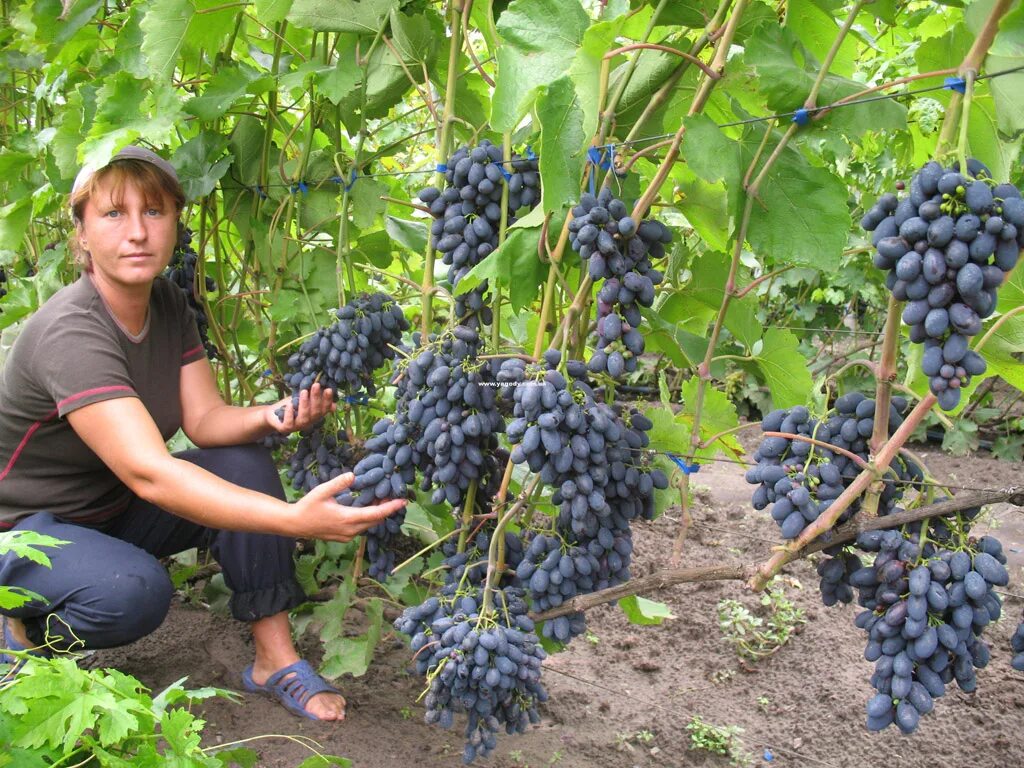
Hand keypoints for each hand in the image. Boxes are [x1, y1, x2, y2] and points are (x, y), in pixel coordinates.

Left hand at [267, 382, 335, 433]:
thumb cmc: (291, 404)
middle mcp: (308, 422)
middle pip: (315, 412)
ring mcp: (298, 426)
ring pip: (304, 417)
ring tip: (304, 391)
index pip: (324, 409)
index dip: (327, 400)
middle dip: (316, 398)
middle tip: (316, 385)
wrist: (272, 413)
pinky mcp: (286, 428)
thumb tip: (330, 390)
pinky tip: (290, 404)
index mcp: (314, 416)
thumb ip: (314, 396)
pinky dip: (290, 413)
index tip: (328, 389)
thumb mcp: (303, 398)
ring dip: (305, 404)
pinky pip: (289, 423)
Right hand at [292, 471, 406, 541]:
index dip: (391, 508)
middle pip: (375, 520)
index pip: (376, 514)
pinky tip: (367, 507)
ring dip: (377, 513)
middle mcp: (350, 530)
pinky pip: (361, 528)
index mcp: (347, 519)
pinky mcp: (344, 537)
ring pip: (369, 525)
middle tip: (394, 495)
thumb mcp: (322, 491)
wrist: (295, 525)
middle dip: (386, 509)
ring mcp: (347, 536)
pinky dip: (368, 518)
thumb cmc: (307, 506)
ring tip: (381, 497)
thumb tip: (354, 475)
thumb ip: (338, 483)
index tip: (403, 501)